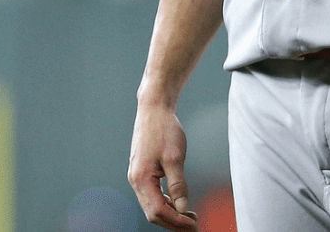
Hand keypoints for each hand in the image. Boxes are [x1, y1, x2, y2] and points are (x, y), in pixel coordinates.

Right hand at [128, 103, 199, 230]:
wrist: (154, 109)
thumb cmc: (163, 129)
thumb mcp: (174, 157)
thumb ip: (178, 184)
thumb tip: (183, 208)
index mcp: (141, 178)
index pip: (158, 210)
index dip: (176, 221)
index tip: (194, 224)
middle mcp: (135, 181)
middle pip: (153, 213)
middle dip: (173, 223)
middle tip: (194, 226)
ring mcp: (138, 177)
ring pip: (152, 205)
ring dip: (171, 214)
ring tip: (190, 217)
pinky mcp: (142, 172)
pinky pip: (153, 195)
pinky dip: (166, 203)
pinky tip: (179, 203)